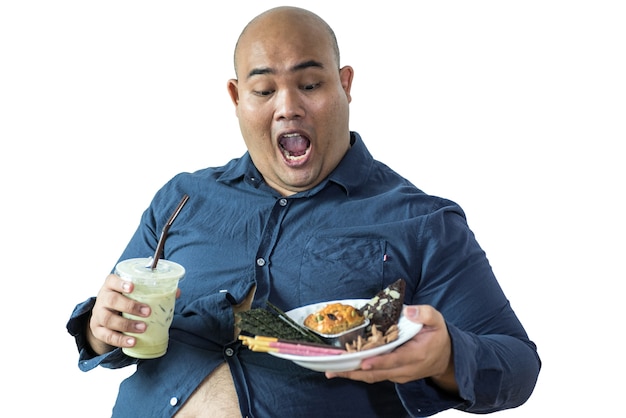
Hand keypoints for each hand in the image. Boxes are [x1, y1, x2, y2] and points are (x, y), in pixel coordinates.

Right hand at [87, 274, 150, 354]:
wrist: (104, 317)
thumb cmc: (124, 300)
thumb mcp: (134, 294)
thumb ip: (153, 292)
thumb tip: (177, 292)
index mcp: (111, 286)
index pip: (112, 280)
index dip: (121, 283)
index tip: (133, 287)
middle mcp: (102, 299)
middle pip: (111, 300)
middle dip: (130, 306)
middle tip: (147, 311)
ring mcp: (98, 315)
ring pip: (108, 319)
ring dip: (126, 324)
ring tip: (143, 328)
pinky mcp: (97, 330)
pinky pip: (107, 336)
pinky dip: (120, 339)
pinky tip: (132, 341)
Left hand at [325, 305, 457, 393]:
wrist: (446, 357)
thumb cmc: (437, 336)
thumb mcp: (436, 320)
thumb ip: (424, 313)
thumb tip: (408, 310)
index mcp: (417, 354)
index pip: (395, 360)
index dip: (379, 361)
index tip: (363, 361)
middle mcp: (406, 369)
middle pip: (378, 373)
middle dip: (355, 372)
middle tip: (333, 369)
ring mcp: (399, 375)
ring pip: (373, 377)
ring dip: (353, 374)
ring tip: (332, 371)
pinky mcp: (393, 375)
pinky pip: (375, 376)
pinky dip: (359, 373)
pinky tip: (344, 367)